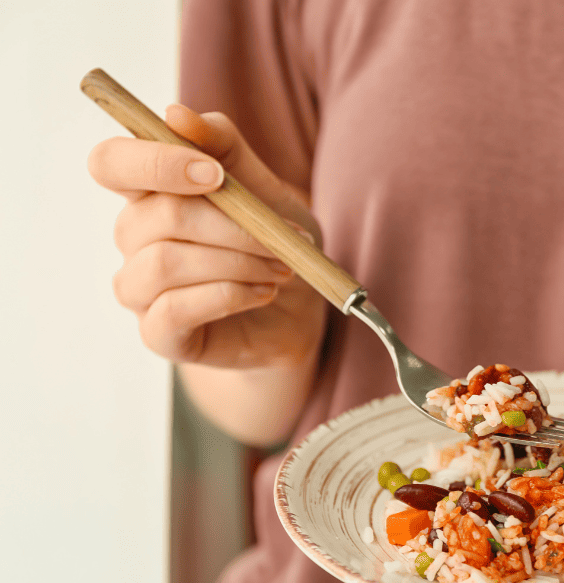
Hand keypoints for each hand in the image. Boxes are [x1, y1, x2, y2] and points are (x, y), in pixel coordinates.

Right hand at [88, 105, 325, 368]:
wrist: (300, 313)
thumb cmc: (276, 244)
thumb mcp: (266, 188)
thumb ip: (225, 147)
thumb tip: (176, 113)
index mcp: (150, 193)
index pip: (111, 163)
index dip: (154, 163)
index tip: (214, 174)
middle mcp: (134, 238)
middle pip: (159, 216)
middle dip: (233, 225)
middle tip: (285, 238)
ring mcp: (141, 289)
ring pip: (166, 263)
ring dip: (237, 261)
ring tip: (281, 268)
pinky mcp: (158, 334)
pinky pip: (173, 310)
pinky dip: (229, 296)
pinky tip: (263, 293)